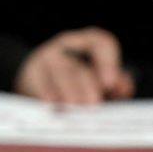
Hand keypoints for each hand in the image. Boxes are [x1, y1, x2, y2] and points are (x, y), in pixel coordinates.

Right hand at [16, 27, 133, 103]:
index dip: (107, 62)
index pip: (101, 43)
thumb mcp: (100, 79)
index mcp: (89, 44)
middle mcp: (67, 48)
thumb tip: (122, 87)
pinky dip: (48, 95)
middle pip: (80, 64)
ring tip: (75, 108)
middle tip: (92, 104)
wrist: (41, 80)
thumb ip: (115, 84)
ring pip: (59, 73)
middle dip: (86, 86)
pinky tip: (54, 106)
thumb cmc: (80, 82)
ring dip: (68, 92)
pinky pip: (39, 83)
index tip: (109, 83)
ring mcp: (45, 59)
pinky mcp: (30, 73)